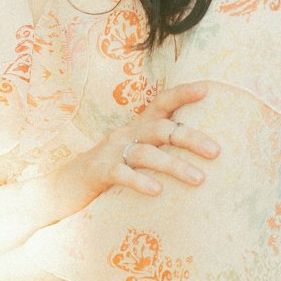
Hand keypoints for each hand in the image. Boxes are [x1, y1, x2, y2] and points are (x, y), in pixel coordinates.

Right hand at [52, 84, 219, 211]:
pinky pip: (121, 173)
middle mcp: (126, 134)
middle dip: (190, 138)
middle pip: (162, 129)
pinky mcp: (98, 171)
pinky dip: (140, 181)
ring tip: (198, 179)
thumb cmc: (110, 173)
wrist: (63, 188)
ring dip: (174, 165)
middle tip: (216, 152)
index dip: (183, 93)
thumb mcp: (137, 158)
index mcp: (138, 128)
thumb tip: (205, 162)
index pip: (162, 102)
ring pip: (146, 153)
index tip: (208, 89)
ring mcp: (111, 151)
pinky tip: (157, 191)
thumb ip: (162, 154)